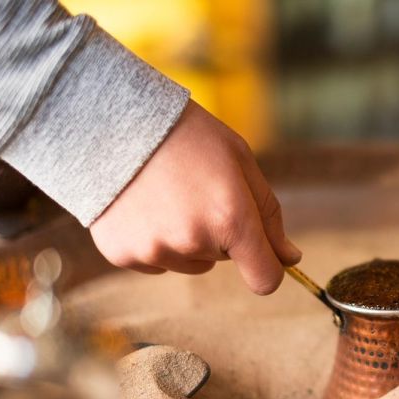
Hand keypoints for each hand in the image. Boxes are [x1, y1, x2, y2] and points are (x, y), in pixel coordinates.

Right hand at [89, 100, 300, 293]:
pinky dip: (154, 240)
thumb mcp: (240, 162)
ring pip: (189, 262)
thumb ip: (269, 216)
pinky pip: (156, 261)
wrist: (109, 119)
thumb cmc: (186, 136)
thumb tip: (289, 258)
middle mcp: (193, 242)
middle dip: (220, 234)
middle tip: (196, 191)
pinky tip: (142, 204)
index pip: (265, 279)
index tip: (264, 255)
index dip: (269, 267)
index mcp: (231, 218)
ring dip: (186, 239)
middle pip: (224, 262)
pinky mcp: (123, 255)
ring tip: (166, 195)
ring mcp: (155, 251)